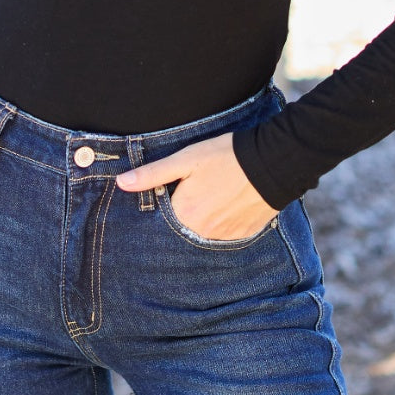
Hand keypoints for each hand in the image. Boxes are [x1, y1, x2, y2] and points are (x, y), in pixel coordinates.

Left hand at [115, 131, 278, 240]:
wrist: (273, 162)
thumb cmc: (225, 156)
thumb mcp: (185, 159)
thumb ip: (152, 174)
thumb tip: (122, 183)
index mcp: (184, 215)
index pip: (161, 219)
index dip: (165, 202)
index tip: (172, 192)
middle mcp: (202, 233)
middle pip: (183, 226)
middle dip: (185, 211)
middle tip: (198, 190)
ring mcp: (225, 237)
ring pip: (204, 231)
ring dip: (204, 217)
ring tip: (214, 193)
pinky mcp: (244, 235)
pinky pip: (225, 234)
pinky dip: (224, 221)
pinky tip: (229, 202)